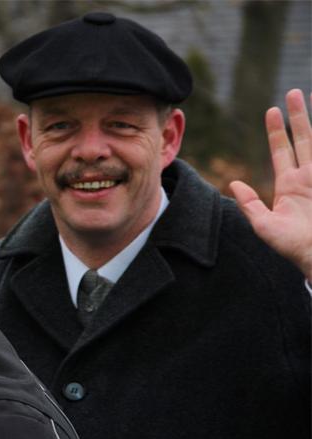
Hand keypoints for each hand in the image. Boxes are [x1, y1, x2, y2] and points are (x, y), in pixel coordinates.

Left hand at [229, 89, 311, 281]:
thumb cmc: (294, 247)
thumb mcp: (265, 226)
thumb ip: (250, 204)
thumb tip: (233, 183)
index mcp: (290, 185)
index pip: (281, 150)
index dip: (277, 131)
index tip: (272, 110)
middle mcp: (309, 177)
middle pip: (304, 139)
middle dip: (299, 116)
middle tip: (293, 92)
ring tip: (307, 96)